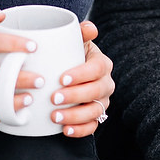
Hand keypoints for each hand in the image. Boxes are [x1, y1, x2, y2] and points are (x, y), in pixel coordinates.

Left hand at [49, 20, 114, 137]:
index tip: (61, 78)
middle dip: (75, 96)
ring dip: (75, 116)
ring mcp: (101, 102)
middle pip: (96, 92)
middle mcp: (105, 84)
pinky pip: (92, 127)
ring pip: (94, 112)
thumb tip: (90, 29)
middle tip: (54, 98)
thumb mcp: (74, 42)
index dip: (81, 75)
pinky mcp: (95, 117)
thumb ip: (80, 32)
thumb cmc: (70, 55)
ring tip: (55, 116)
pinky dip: (80, 130)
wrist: (69, 74)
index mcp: (102, 64)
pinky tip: (65, 131)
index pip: (96, 69)